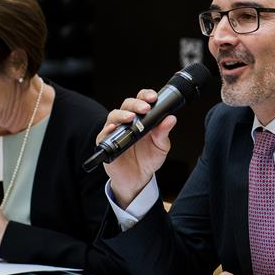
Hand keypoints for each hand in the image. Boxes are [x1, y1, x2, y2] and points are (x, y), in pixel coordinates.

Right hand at [98, 89, 176, 208]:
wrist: (138, 179)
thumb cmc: (148, 159)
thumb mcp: (161, 146)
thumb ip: (164, 132)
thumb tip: (171, 118)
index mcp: (141, 118)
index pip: (141, 100)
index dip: (146, 95)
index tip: (153, 97)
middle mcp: (127, 122)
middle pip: (127, 105)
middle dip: (136, 104)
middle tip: (145, 108)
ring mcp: (115, 131)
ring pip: (114, 116)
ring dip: (122, 114)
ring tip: (131, 118)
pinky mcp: (106, 143)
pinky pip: (104, 134)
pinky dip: (108, 130)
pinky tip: (114, 129)